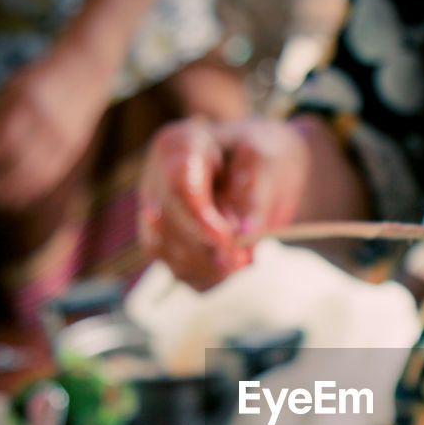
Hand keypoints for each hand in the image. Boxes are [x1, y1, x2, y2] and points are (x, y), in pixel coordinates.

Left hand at [0, 43, 111, 209]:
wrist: (84, 70)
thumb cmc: (41, 77)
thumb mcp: (13, 88)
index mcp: (24, 103)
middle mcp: (44, 122)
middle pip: (17, 161)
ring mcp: (62, 137)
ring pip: (36, 174)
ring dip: (15, 192)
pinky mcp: (73, 147)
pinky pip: (52, 175)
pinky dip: (34, 189)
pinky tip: (21, 197)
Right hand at [137, 116, 309, 289]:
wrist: (258, 167)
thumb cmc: (261, 153)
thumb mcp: (268, 161)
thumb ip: (254, 197)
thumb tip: (244, 235)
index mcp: (179, 147)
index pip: (178, 188)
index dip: (200, 220)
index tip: (229, 241)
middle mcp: (157, 181)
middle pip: (168, 226)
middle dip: (207, 250)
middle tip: (246, 260)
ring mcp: (155, 214)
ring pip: (167, 253)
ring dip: (208, 267)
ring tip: (245, 259)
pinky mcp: (165, 243)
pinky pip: (177, 270)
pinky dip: (206, 277)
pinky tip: (230, 267)